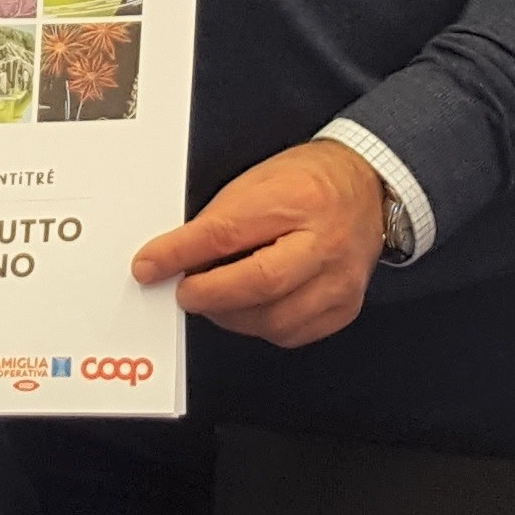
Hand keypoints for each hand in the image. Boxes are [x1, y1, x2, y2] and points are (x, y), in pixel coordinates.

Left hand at [133, 138, 387, 347]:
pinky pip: (292, 334)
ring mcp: (340, 280)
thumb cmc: (307, 181)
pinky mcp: (345, 306)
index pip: (227, 233)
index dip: (180, 253)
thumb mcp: (256, 182)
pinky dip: (260, 326)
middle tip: (183, 291)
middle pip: (259, 284)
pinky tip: (249, 309)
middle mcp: (325, 243)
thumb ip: (218, 220)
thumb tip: (173, 256)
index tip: (148, 265)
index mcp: (297, 198)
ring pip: (275, 320)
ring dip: (231, 316)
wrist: (366, 187)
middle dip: (208, 294)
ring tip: (215, 298)